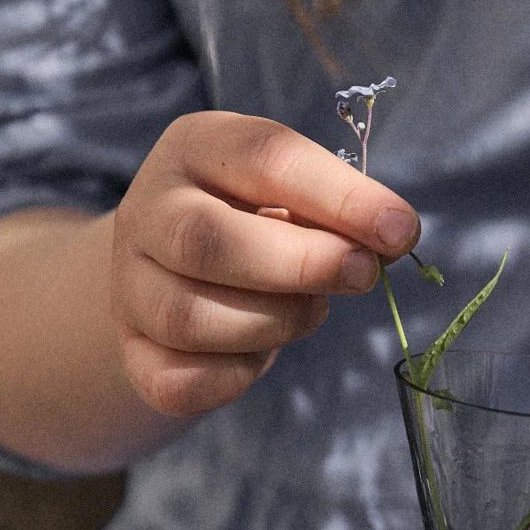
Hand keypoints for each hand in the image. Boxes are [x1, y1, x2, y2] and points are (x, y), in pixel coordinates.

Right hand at [112, 111, 420, 416]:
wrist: (172, 269)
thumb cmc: (253, 221)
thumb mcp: (291, 193)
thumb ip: (336, 211)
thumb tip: (392, 237)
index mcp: (194, 148)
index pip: (264, 159)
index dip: (340, 197)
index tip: (401, 231)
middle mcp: (146, 210)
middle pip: (205, 241)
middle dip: (301, 265)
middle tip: (363, 275)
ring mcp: (129, 285)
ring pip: (189, 318)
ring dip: (274, 323)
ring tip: (310, 309)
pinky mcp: (133, 353)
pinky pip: (180, 381)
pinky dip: (237, 377)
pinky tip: (261, 352)